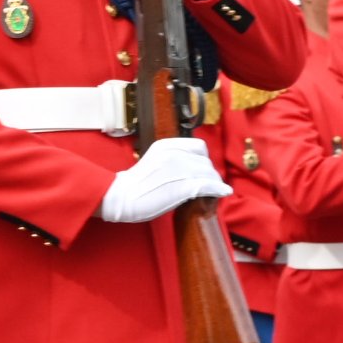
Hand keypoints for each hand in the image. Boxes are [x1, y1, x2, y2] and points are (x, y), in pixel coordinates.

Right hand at [97, 134, 226, 223]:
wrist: (119, 197)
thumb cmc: (135, 185)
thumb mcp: (153, 161)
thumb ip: (171, 160)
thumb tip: (192, 169)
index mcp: (165, 145)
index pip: (198, 146)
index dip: (204, 159)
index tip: (204, 170)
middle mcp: (173, 153)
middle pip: (205, 161)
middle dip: (211, 173)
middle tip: (210, 185)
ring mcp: (178, 169)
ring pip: (208, 173)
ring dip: (215, 183)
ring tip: (216, 191)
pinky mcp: (181, 185)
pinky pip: (207, 185)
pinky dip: (218, 189)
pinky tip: (223, 192)